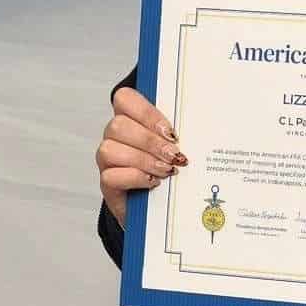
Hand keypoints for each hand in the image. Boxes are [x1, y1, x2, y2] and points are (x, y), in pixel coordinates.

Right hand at [96, 87, 186, 227]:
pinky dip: (135, 177)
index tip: (169, 130)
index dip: (146, 112)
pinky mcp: (107, 183)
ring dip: (144, 159)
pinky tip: (153, 182)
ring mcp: (108, 160)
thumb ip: (177, 133)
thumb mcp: (175, 146)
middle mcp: (116, 137)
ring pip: (110, 149)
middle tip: (173, 154)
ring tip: (166, 170)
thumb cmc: (168, 170)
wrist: (157, 206)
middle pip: (118, 125)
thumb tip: (197, 127)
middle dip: (150, 141)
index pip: (124, 99)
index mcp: (132, 119)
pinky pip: (111, 175)